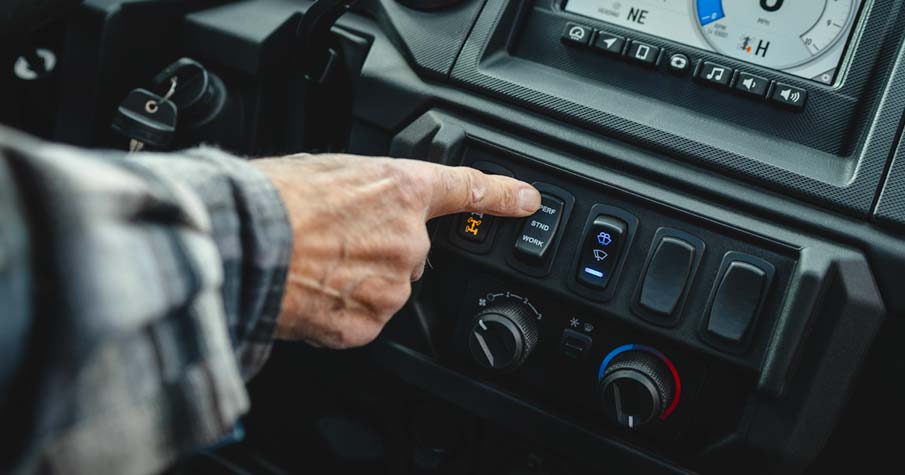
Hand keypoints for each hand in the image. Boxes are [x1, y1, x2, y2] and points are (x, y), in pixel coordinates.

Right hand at [254, 154, 540, 348]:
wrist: (244, 244)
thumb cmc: (274, 200)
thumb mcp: (329, 170)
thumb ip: (368, 190)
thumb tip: (367, 206)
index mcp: (401, 190)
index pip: (468, 190)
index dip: (502, 196)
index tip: (527, 201)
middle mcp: (408, 240)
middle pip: (413, 252)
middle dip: (382, 250)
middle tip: (336, 242)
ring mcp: (392, 286)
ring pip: (388, 288)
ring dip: (362, 282)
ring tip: (317, 266)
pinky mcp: (370, 324)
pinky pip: (366, 318)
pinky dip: (344, 311)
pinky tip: (316, 292)